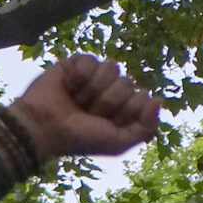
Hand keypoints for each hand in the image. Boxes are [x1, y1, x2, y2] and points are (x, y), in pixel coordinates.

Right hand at [3, 54, 157, 162]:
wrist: (43, 127)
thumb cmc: (81, 137)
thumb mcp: (119, 142)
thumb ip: (146, 127)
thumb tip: (159, 100)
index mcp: (125, 108)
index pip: (144, 97)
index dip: (127, 110)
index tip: (108, 122)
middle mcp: (113, 90)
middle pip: (128, 83)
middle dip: (108, 102)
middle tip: (89, 113)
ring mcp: (96, 76)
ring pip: (112, 68)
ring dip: (93, 89)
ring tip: (78, 100)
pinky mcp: (77, 63)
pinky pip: (91, 60)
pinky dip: (80, 77)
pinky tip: (69, 87)